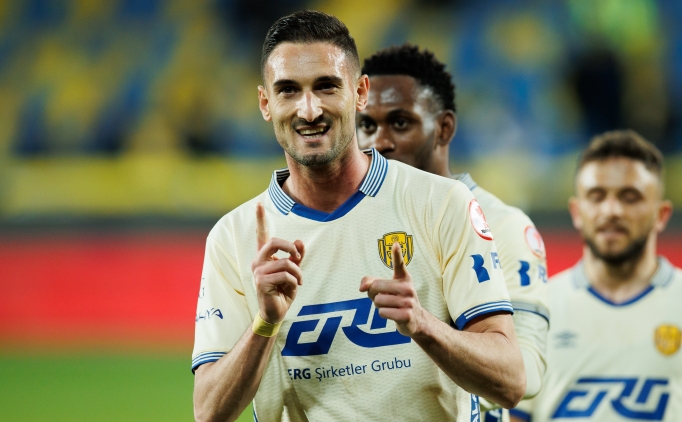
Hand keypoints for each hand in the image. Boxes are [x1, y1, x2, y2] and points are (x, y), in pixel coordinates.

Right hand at [251, 203, 304, 323]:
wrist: (276, 312)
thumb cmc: (283, 290)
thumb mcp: (294, 271)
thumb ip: (296, 256)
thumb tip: (299, 240)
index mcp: (265, 257)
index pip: (261, 235)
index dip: (260, 219)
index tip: (259, 204)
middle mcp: (258, 261)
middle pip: (274, 242)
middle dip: (290, 248)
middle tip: (298, 257)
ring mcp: (258, 271)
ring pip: (285, 262)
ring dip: (297, 272)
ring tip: (298, 281)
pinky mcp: (261, 282)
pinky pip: (285, 274)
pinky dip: (294, 280)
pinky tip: (292, 287)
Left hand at [360, 242, 422, 336]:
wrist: (414, 320)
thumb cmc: (395, 300)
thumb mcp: (383, 289)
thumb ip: (369, 282)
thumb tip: (362, 287)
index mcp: (403, 278)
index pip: (399, 264)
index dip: (397, 254)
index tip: (395, 244)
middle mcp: (408, 287)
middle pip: (376, 286)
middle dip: (374, 294)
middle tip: (385, 298)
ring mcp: (409, 301)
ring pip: (378, 301)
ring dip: (379, 306)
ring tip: (390, 306)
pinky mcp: (407, 315)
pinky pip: (382, 312)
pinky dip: (383, 314)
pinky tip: (393, 314)